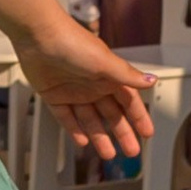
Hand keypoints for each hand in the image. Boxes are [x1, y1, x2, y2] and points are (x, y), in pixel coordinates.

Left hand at [16, 12, 154, 161]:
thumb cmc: (72, 42)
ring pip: (90, 119)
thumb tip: (152, 81)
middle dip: (122, 132)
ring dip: (100, 136)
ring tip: (109, 154)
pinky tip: (83, 142)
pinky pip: (66, 117)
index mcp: (108, 75)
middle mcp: (92, 83)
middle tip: (132, 152)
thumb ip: (127, 76)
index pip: (128, 101)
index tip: (147, 133)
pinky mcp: (54, 94)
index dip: (138, 117)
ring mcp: (73, 90)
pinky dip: (75, 129)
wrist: (37, 35)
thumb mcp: (104, 62)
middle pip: (111, 114)